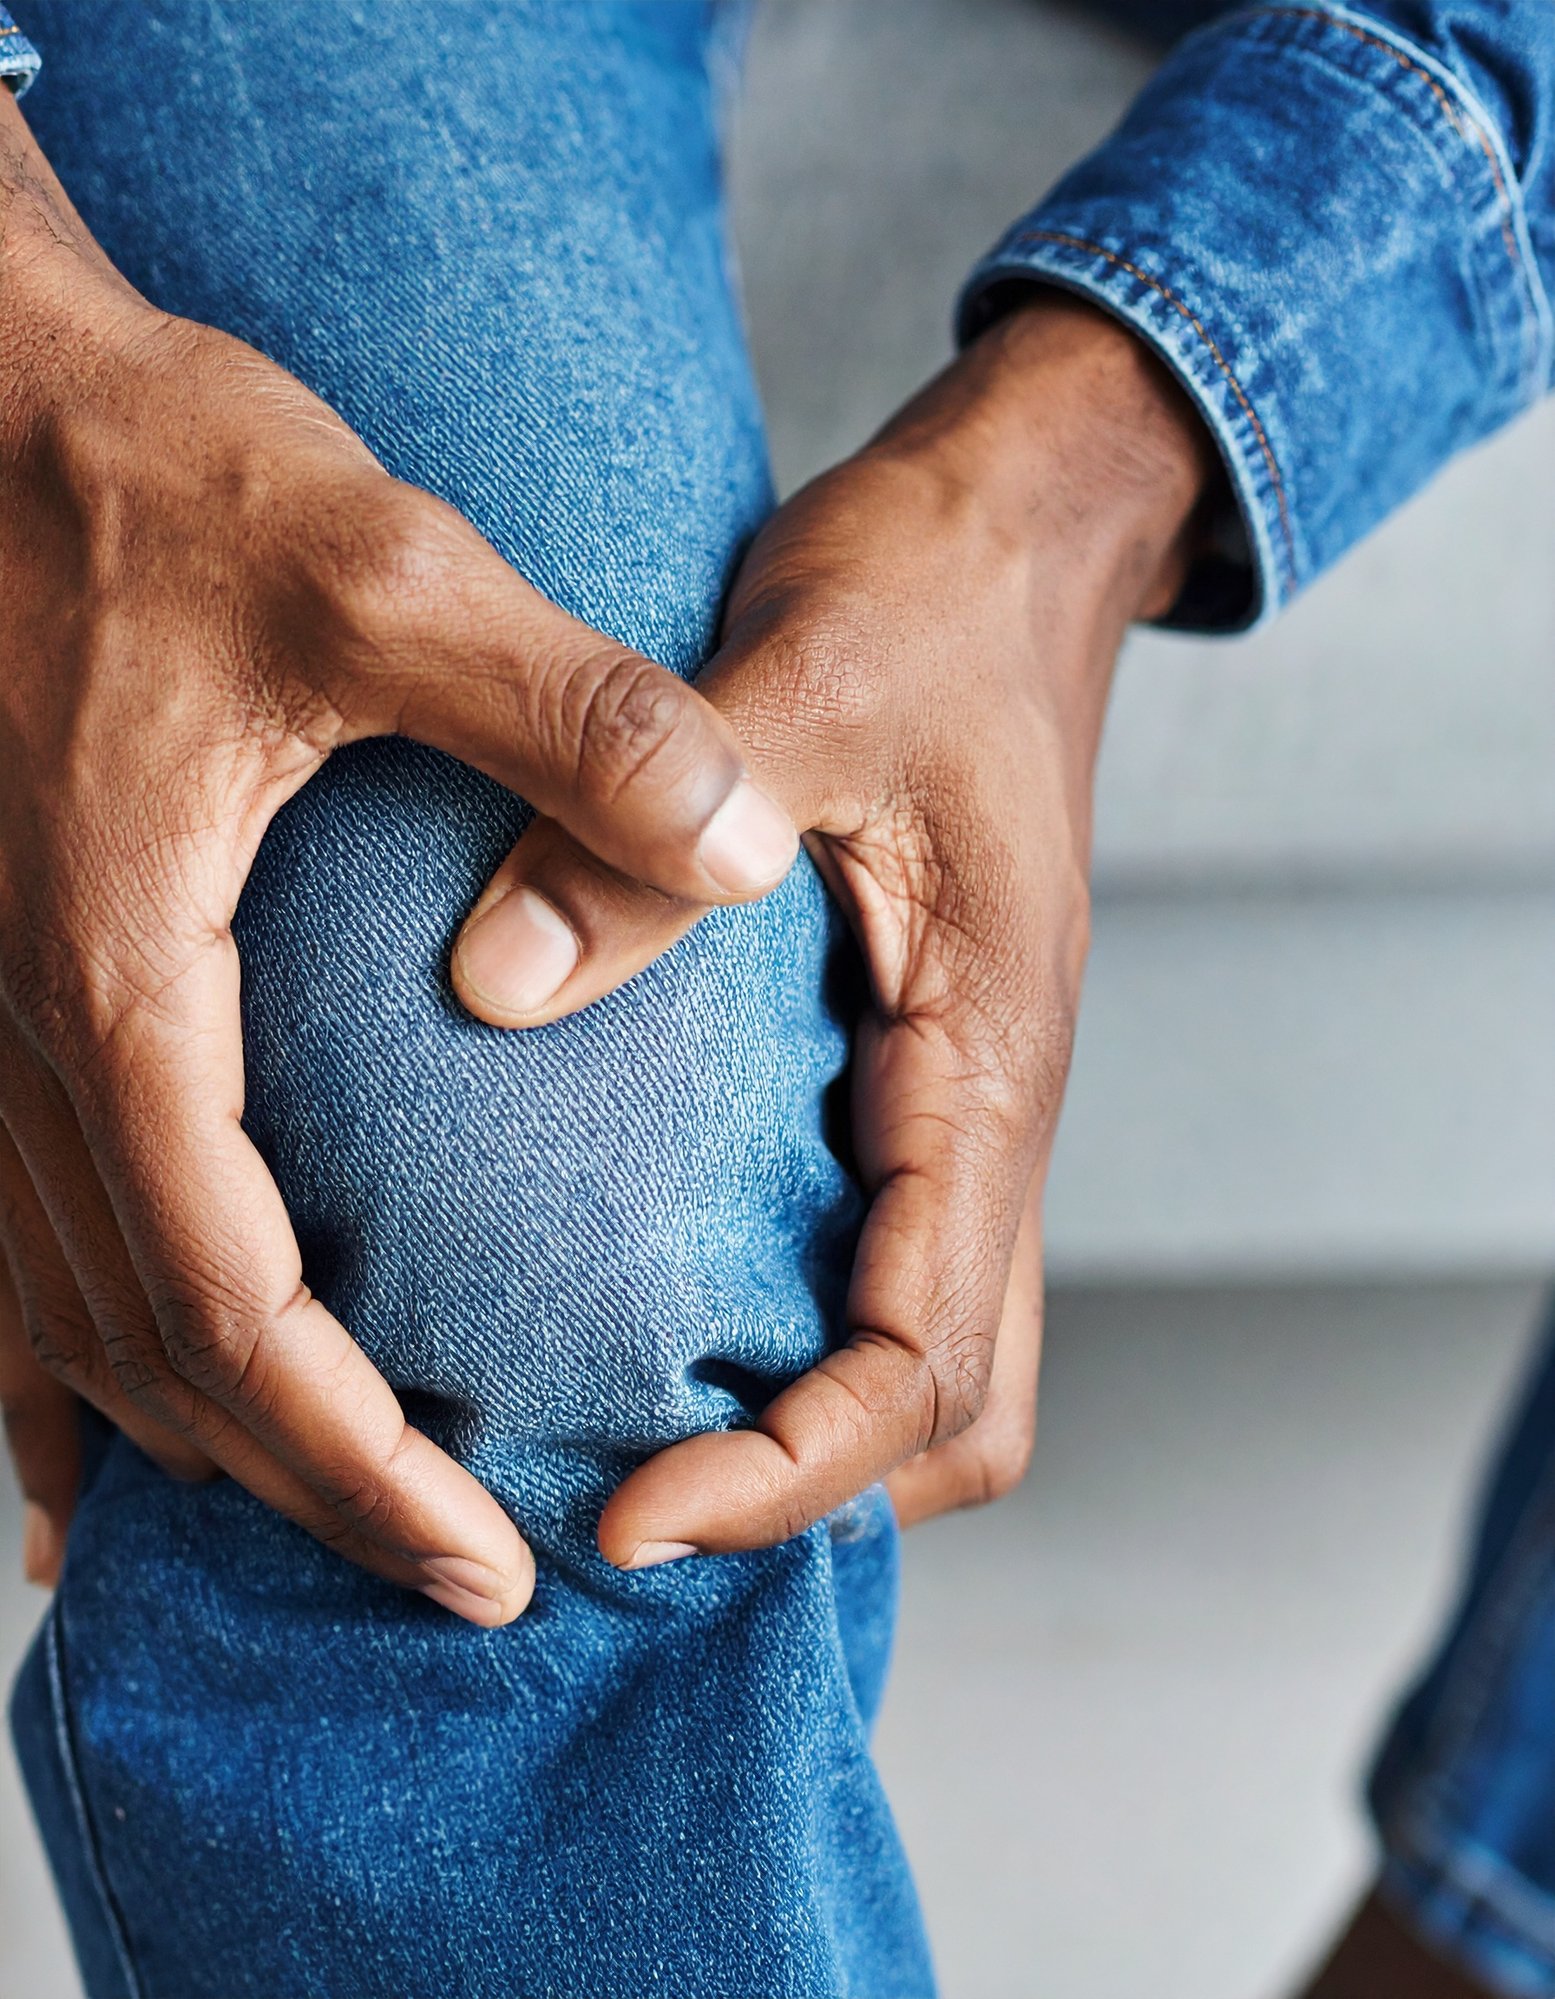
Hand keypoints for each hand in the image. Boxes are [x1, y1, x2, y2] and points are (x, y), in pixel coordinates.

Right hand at [0, 92, 795, 1615]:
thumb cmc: (149, 475)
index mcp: (121, 985)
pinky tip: (91, 1462)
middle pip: (153, 1357)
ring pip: (69, 1326)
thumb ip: (574, 712)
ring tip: (329, 1529)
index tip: (481, 1554)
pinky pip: (2, 1249)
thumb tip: (749, 846)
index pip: (236, 1308)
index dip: (356, 1457)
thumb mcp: (379, 570)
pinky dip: (62, 1376)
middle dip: (304, 1489)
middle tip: (456, 1580)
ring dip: (200, 1446)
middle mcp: (21, 1048)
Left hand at [452, 296, 1214, 1554]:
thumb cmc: (932, 598)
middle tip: (623, 1504)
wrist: (1019, 536)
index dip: (789, 1469)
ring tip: (631, 1442)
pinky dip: (799, 1332)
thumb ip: (648, 834)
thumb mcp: (796, 679)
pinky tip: (662, 1306)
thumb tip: (490, 990)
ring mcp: (959, 1097)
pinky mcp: (914, 1066)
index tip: (632, 1512)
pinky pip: (883, 1258)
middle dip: (811, 1487)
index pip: (924, 1359)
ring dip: (811, 1430)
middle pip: (959, 1410)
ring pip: (934, 1352)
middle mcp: (991, 1109)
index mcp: (989, 1057)